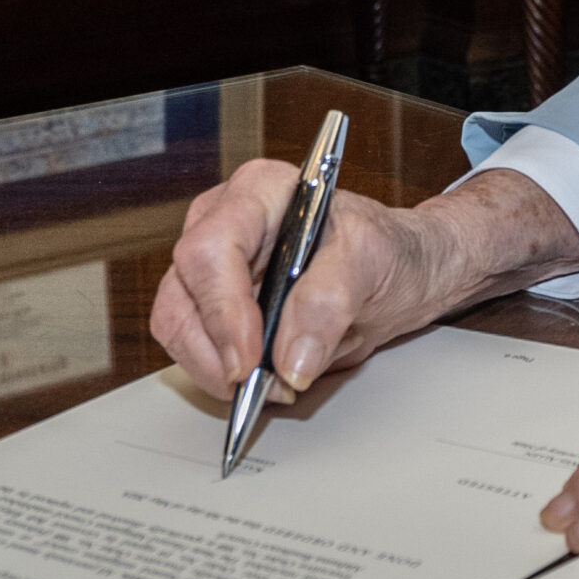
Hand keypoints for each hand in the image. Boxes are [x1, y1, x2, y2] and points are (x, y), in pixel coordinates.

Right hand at [148, 163, 578, 399]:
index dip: (222, 311)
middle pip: (183, 294)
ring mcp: (212, 265)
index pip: (210, 249)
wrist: (399, 271)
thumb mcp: (373, 261)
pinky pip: (195, 347)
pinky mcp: (212, 304)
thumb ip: (330, 302)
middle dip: (218, 352)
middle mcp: (222, 222)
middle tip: (267, 386)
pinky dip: (225, 374)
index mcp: (258, 192)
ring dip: (220, 370)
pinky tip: (267, 379)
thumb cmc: (386, 249)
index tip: (250, 361)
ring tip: (277, 384)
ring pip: (178, 327)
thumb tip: (290, 360)